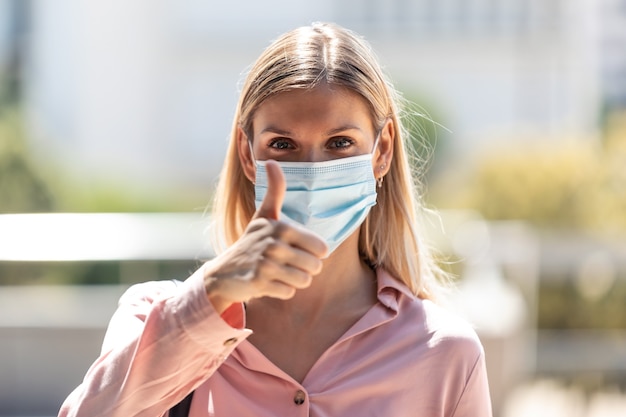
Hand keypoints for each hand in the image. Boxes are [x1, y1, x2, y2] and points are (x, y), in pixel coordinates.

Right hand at [203, 160, 328, 312]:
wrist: (223, 272)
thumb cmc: (251, 241)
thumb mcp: (264, 215)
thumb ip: (274, 190)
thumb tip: (271, 162)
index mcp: (282, 227)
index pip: (321, 248)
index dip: (313, 252)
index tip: (296, 249)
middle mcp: (274, 244)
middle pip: (315, 266)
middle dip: (305, 268)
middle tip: (287, 263)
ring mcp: (266, 265)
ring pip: (304, 281)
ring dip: (294, 280)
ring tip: (278, 272)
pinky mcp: (260, 284)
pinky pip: (290, 292)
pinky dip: (282, 290)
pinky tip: (269, 282)